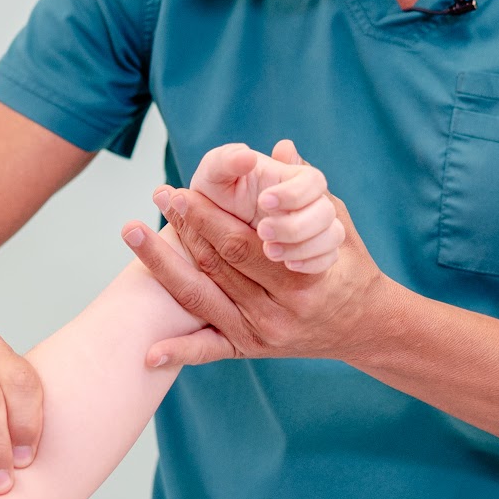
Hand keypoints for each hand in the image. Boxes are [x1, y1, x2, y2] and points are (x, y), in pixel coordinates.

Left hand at [121, 146, 389, 369]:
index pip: (241, 243)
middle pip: (218, 266)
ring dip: (163, 267)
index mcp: (300, 278)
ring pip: (203, 298)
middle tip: (158, 196)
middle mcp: (279, 312)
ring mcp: (262, 335)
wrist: (365, 326)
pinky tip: (148, 352)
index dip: (207, 215)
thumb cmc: (349, 265)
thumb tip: (282, 145)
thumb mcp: (338, 222)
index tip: (181, 189)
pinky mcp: (250, 350)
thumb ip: (307, 187)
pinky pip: (209, 351)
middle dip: (184, 228)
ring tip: (134, 233)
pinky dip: (178, 351)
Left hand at [189, 139, 343, 271]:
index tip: (263, 201)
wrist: (212, 228)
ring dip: (304, 245)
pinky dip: (313, 262)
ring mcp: (315, 228)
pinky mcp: (315, 252)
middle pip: (326, 211)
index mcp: (292, 176)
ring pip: (332, 236)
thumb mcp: (213, 174)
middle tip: (262, 231)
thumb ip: (225, 160)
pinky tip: (289, 265)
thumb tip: (247, 157)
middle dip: (295, 224)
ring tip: (270, 252)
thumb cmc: (216, 193)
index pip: (313, 180)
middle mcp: (309, 201)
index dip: (294, 192)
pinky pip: (329, 258)